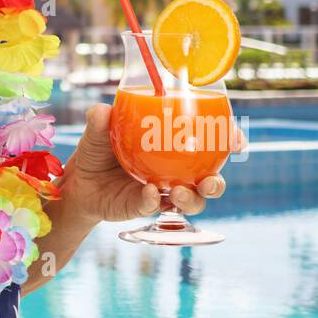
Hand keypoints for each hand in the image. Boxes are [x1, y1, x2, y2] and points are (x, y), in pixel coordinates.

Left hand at [57, 102, 228, 224]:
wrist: (79, 180)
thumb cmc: (98, 148)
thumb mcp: (99, 130)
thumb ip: (101, 120)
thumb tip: (102, 110)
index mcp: (176, 148)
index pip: (211, 145)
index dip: (229, 142)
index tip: (238, 140)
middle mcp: (176, 172)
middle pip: (210, 181)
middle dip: (217, 183)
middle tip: (209, 180)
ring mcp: (162, 192)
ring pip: (190, 201)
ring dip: (190, 199)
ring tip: (178, 192)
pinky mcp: (143, 207)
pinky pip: (154, 207)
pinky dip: (153, 201)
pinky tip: (148, 193)